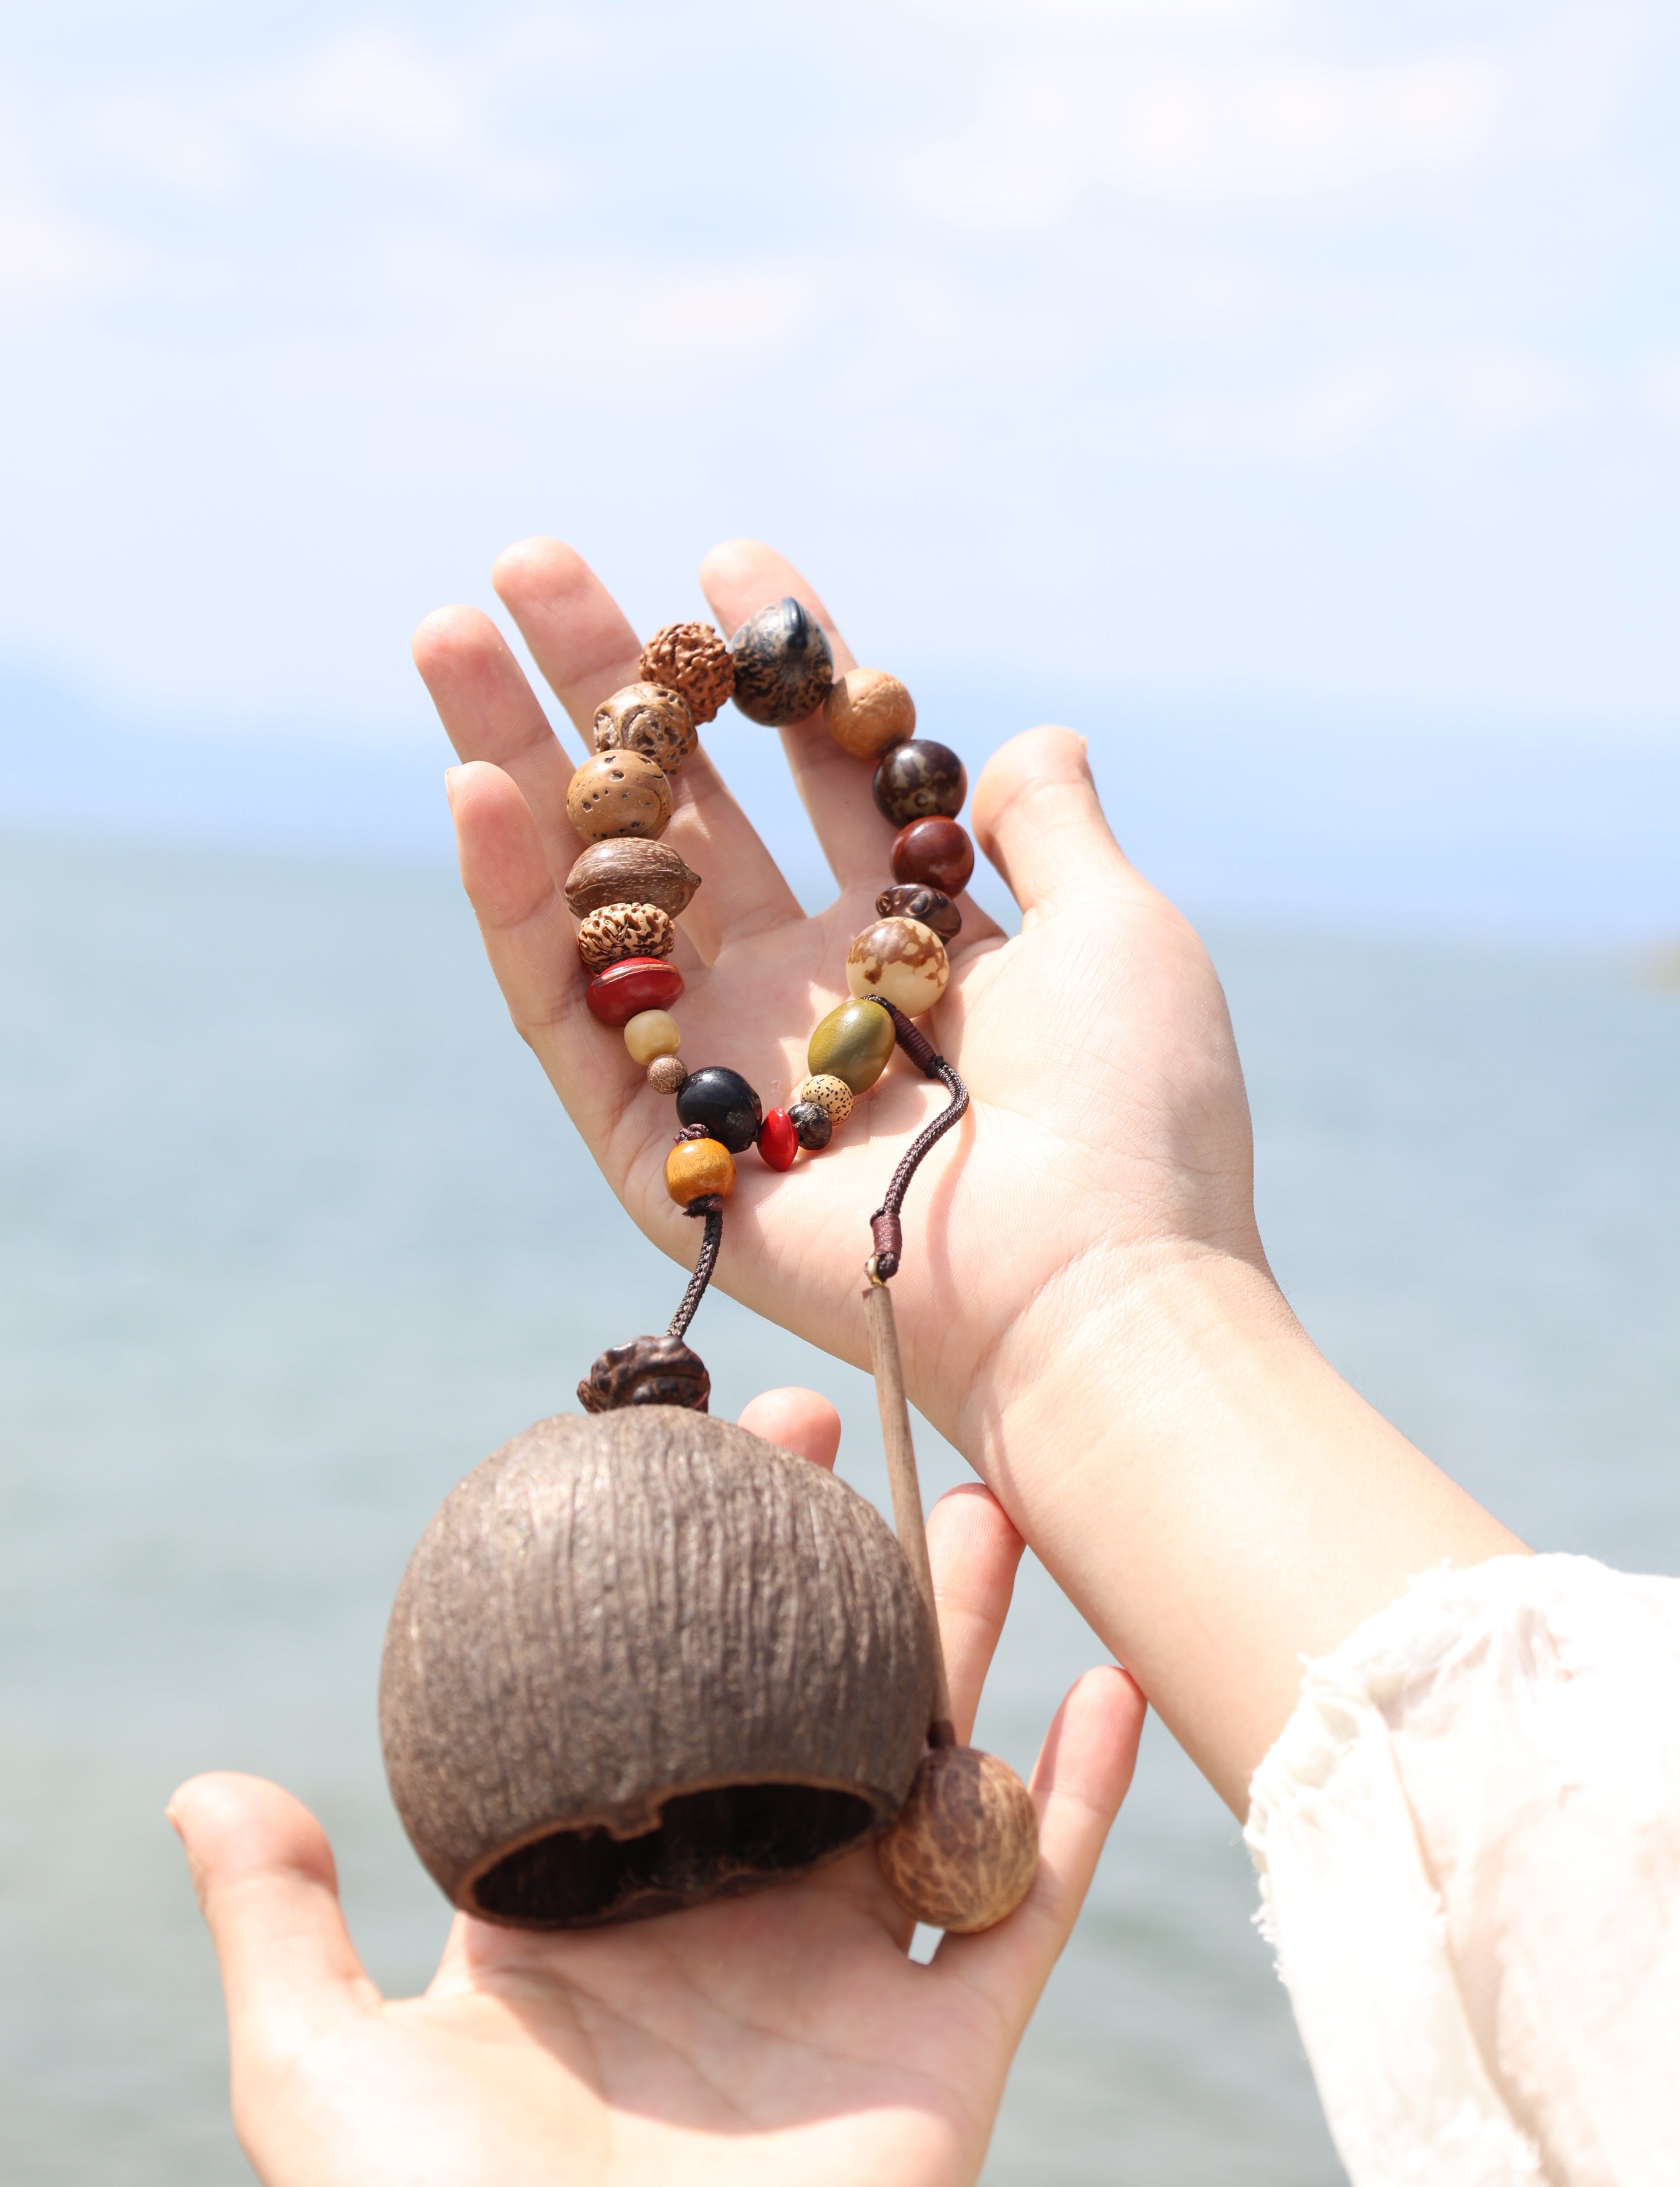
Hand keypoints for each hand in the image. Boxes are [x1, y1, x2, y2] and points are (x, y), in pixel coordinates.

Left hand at [171, 1390, 1144, 2186]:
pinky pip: (1026, 1886)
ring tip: (986, 1502)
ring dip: (965, 1635)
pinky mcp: (945, 2042)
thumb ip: (277, 1915)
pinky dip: (1075, 1787)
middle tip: (851, 1436)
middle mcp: (740, 1918)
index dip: (684, 1573)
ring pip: (928, 1759)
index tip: (700, 1454)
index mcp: (616, 1906)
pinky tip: (1107, 1678)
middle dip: (834, 1567)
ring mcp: (853, 1975)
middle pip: (807, 1700)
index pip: (662, 1697)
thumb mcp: (316, 2063)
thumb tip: (203, 1783)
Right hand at [412, 537, 1259, 1453]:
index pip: (824, 776)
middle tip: (533, 566)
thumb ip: (1047, 827)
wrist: (1094, 1291)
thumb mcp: (1114, 933)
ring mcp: (726, 1073)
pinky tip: (477, 789)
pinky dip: (517, 908)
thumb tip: (1029, 732)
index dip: (775, 671)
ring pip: (599, 895)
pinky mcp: (663, 1159)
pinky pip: (568, 1016)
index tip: (729, 562)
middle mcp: (812, 997)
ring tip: (450, 631)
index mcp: (917, 943)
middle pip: (687, 816)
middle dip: (611, 690)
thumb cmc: (1134, 1120)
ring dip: (521, 764)